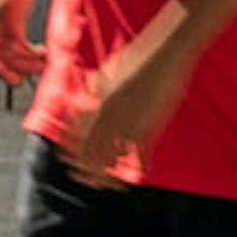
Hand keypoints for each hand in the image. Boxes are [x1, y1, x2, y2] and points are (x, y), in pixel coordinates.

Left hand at [57, 33, 183, 178]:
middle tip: (84, 180)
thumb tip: (76, 103)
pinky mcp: (150, 128)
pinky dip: (137, 170)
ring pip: (111, 160)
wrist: (166, 51)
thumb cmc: (137, 58)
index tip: (70, 162)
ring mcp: (128, 123)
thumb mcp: (104, 73)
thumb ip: (89, 91)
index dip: (70, 153)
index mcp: (93, 101)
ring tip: (106, 185)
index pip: (73, 136)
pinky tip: (136, 177)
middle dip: (85, 170)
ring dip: (107, 175)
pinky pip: (139, 158)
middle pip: (88, 153)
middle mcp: (106, 115)